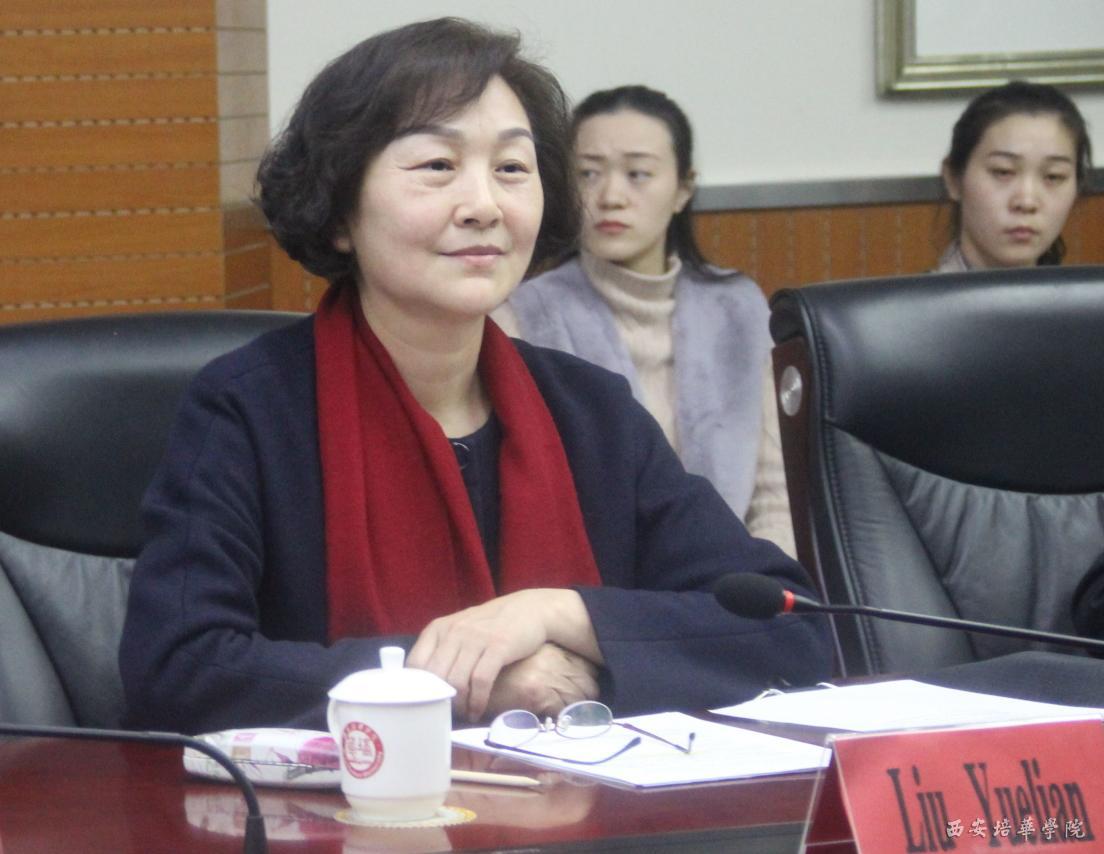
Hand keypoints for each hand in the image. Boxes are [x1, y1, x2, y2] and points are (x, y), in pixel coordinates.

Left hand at [407, 588, 598, 721]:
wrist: (529, 608)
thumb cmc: (491, 624)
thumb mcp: (460, 630)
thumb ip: (442, 650)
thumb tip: (424, 684)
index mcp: (438, 628)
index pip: (415, 664)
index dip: (417, 688)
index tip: (425, 703)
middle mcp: (454, 631)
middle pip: (435, 677)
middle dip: (439, 701)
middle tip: (447, 715)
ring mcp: (476, 638)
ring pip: (456, 682)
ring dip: (459, 706)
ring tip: (464, 715)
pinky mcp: (498, 646)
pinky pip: (480, 681)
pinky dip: (477, 701)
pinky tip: (477, 711)